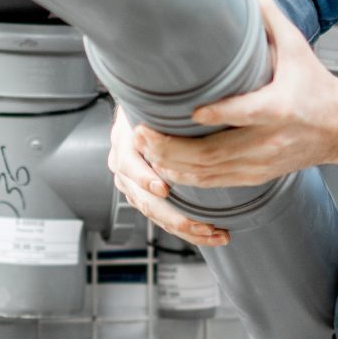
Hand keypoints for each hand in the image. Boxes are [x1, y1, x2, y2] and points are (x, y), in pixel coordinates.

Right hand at [108, 104, 229, 247]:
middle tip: (203, 225)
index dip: (144, 178)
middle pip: (145, 200)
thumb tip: (192, 110)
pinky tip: (208, 234)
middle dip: (175, 217)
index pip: (129, 165)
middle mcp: (123, 168)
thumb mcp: (150, 104)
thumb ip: (161, 113)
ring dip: (185, 228)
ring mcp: (131, 186)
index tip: (163, 188)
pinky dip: (185, 229)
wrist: (137, 115)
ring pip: (155, 215)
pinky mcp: (142, 197)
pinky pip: (162, 219)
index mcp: (123, 144)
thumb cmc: (150, 107)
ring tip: (214, 234)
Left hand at [134, 0, 337, 192]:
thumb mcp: (299, 50)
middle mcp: (269, 141)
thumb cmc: (318, 88)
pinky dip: (188, 179)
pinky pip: (217, 183)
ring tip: (145, 149)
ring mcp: (262, 163)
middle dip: (173, 147)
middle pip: (216, 153)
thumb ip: (272, 21)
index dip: (217, 115)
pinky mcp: (258, 176)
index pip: (245, 114)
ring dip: (173, 164)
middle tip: (143, 133)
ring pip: (211, 173)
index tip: (189, 112)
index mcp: (280, 108)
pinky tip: (165, 168)